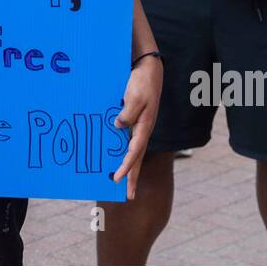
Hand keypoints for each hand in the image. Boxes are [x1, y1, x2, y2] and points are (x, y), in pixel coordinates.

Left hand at [112, 55, 162, 198]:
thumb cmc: (142, 82)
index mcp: (144, 126)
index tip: (117, 178)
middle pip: (138, 158)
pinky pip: (129, 142)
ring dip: (130, 168)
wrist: (149, 69)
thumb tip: (118, 126)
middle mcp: (143, 130)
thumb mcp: (134, 96)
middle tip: (129, 196)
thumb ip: (127, 112)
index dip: (126, 166)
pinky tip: (117, 159)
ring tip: (124, 184)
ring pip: (134, 152)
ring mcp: (140, 127)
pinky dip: (125, 153)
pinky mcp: (135, 122)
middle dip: (133, 177)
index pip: (135, 151)